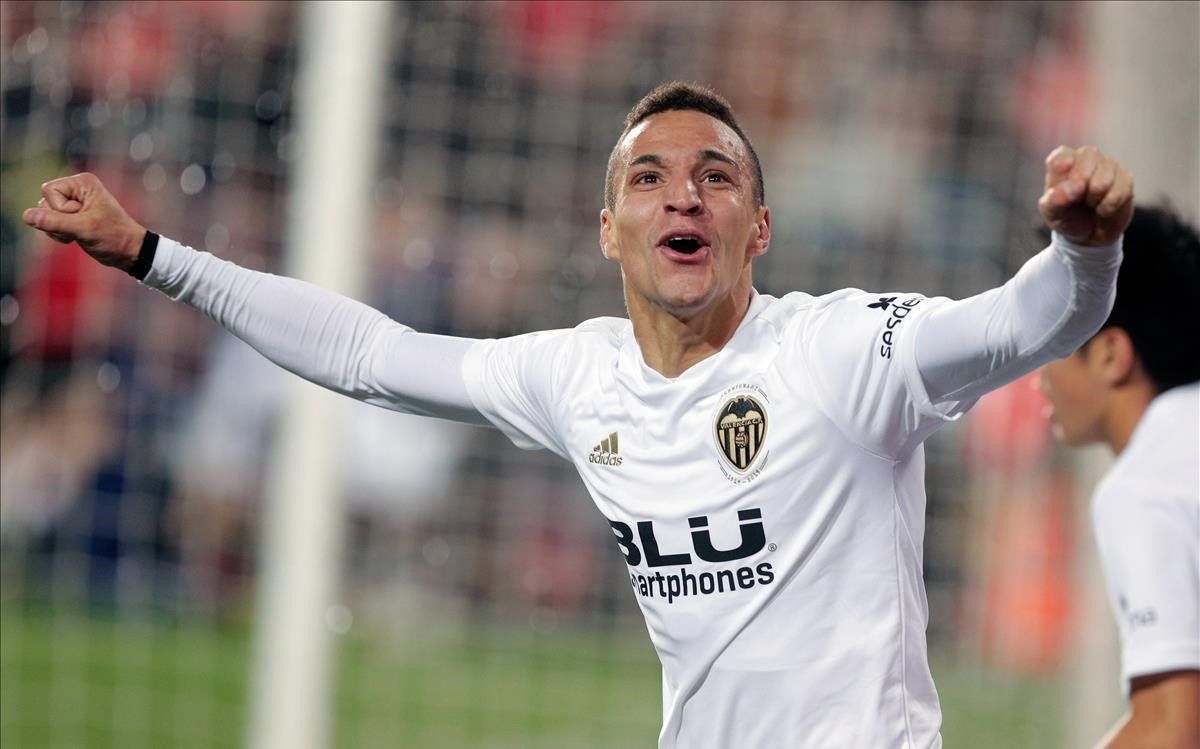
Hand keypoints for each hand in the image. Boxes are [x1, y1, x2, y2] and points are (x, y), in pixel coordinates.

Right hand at [22, 173, 146, 271]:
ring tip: (79, 234)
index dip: (60, 209)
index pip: (49, 191)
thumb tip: (27, 216)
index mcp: (83, 183)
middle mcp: (77, 188)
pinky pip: (50, 222)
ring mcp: (73, 202)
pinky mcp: (71, 215)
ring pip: (45, 214)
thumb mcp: (84, 229)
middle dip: (58, 221)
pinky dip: (59, 233)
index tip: (83, 217)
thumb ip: (54, 222)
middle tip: (82, 228)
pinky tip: (75, 237)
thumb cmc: (114, 237)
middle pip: (44, 202)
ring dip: (58, 229)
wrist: (129, 251)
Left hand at [1038, 146, 1133, 245]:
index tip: (1061, 186)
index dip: (1064, 168)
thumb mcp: (1052, 214)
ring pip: (1104, 179)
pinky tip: (1103, 209)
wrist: (1089, 234)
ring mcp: (1108, 165)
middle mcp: (1086, 157)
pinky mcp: (1125, 178)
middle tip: (1078, 200)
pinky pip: (1119, 192)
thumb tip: (1073, 187)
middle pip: (1088, 156)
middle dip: (1081, 185)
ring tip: (1090, 204)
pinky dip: (1108, 207)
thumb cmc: (1066, 217)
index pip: (1062, 155)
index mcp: (1062, 160)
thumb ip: (1055, 200)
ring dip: (1095, 200)